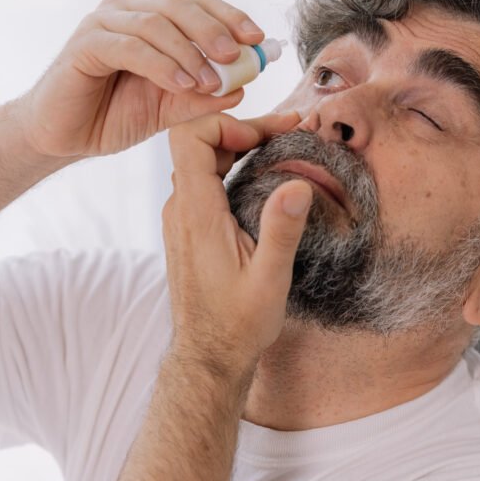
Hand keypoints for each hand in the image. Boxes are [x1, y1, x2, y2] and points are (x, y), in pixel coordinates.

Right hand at [13, 0, 264, 158]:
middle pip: (180, 6)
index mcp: (150, 17)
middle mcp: (127, 10)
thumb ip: (203, 97)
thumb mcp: (169, 109)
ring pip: (157, 24)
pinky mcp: (86, 43)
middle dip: (215, 30)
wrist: (62, 137)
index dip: (230, 16)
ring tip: (211, 82)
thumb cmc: (112, 116)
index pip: (197, 4)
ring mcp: (104, 23)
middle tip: (239, 55)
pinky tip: (183, 84)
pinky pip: (131, 47)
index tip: (259, 38)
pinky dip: (162, 64)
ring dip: (190, 52)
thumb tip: (242, 87)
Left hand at [161, 111, 312, 374]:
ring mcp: (180, 219)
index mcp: (196, 214)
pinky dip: (231, 167)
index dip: (225, 124)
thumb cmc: (238, 324)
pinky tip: (262, 176)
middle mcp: (180, 210)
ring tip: (279, 147)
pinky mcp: (188, 228)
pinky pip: (203, 181)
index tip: (265, 136)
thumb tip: (299, 185)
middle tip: (287, 132)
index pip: (188, 138)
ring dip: (237, 148)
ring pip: (200, 161)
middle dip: (242, 130)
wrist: (208, 356)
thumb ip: (281, 229)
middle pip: (198, 143)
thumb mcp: (269, 279)